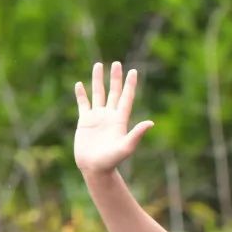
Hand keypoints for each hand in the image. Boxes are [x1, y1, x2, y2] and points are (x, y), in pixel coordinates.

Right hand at [74, 60, 153, 175]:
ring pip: (98, 94)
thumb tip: (151, 123)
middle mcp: (109, 115)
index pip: (126, 98)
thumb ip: (137, 134)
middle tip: (117, 63)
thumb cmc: (112, 161)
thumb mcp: (126, 147)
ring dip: (98, 80)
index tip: (133, 71)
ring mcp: (97, 117)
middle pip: (113, 92)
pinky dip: (81, 94)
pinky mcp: (85, 122)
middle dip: (115, 78)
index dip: (130, 85)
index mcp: (120, 120)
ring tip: (98, 65)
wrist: (95, 168)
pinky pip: (83, 104)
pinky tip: (80, 84)